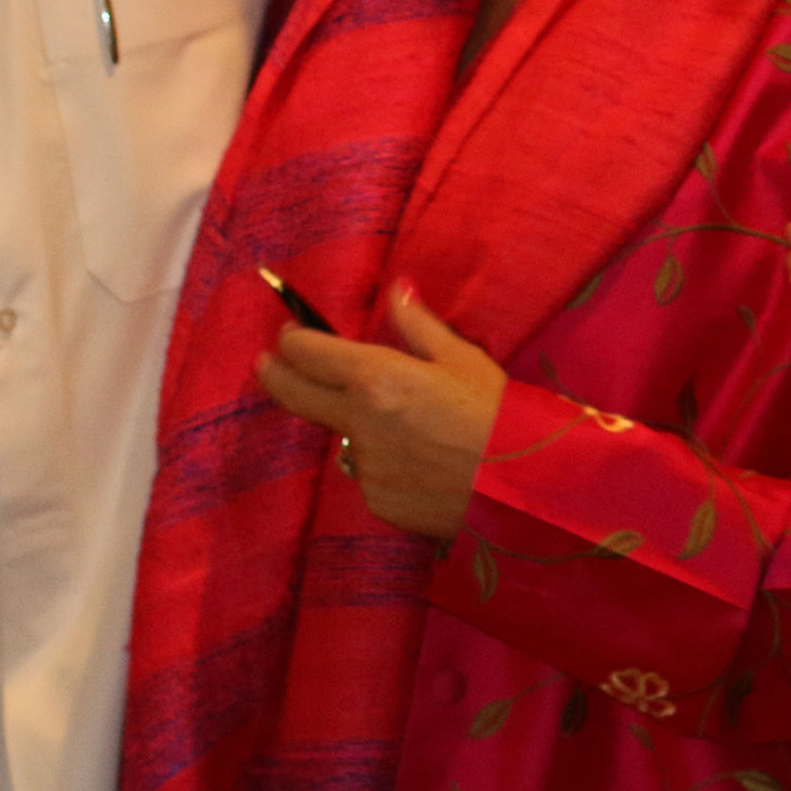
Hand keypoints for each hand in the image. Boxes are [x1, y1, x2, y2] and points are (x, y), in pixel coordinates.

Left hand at [255, 284, 506, 538]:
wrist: (523, 489)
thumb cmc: (499, 413)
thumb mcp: (463, 358)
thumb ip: (418, 325)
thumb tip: (396, 290)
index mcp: (375, 377)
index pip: (307, 353)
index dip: (293, 341)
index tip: (290, 336)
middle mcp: (357, 421)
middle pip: (294, 394)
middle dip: (276, 374)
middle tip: (268, 363)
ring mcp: (363, 465)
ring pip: (340, 436)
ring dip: (351, 424)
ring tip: (404, 423)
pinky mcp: (376, 500)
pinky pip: (367, 473)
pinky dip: (382, 462)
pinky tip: (420, 459)